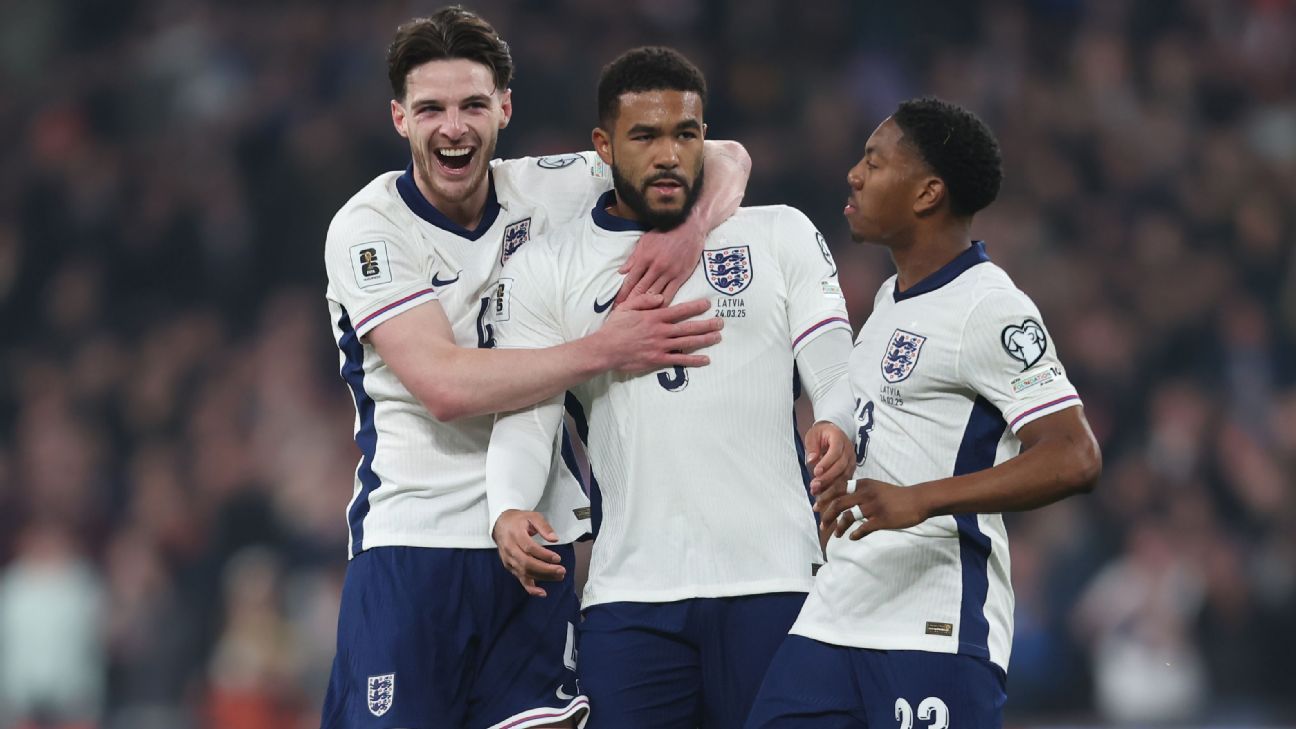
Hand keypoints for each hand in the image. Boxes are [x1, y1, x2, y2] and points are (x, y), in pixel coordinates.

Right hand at [492, 510, 565, 597]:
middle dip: (545, 569)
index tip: (557, 558)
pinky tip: (542, 592)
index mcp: (515, 534)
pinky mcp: (510, 567)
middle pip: (527, 563)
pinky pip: (520, 579)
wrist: (500, 525)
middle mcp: (510, 549)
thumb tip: (554, 538)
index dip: (544, 555)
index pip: (529, 548)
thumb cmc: (518, 520)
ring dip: (542, 577)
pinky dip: (531, 588)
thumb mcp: (532, 516)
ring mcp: (509, 559)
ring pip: (525, 572)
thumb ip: (544, 526)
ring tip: (558, 576)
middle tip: (561, 570)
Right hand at [599, 294, 721, 373]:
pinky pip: (679, 360)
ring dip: (705, 340)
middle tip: (721, 322)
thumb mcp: (626, 307)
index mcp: (654, 317)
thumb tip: (661, 297)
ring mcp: (661, 346)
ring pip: (687, 342)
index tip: (707, 304)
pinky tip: (705, 359)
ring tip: (718, 337)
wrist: (605, 349)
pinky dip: (694, 360)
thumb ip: (644, 300)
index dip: (695, 306)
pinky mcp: (658, 360)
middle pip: (689, 327)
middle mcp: (661, 331)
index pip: (679, 310)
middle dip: (707, 324)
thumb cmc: (614, 328)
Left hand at [614, 218, 704, 306]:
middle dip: (630, 303)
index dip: (622, 294)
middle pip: (640, 290)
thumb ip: (633, 258)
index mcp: (644, 258)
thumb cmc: (665, 232)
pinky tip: (657, 312)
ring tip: (637, 318)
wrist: (689, 228)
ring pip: (653, 294)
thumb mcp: (645, 241)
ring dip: (644, 306)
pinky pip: (670, 294)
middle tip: (623, 315)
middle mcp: (655, 267)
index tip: (616, 305)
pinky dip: (662, 304)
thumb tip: (622, 271)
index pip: (630, 280)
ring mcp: (669, 273)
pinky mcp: (680, 277)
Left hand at [804, 421, 851, 495]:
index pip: (835, 452)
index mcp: (839, 438)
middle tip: (815, 485)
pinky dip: (835, 487)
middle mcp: (848, 449)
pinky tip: (824, 493)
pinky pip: (845, 479)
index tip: (816, 472)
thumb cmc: (821, 434)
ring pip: (845, 474)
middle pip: (841, 465)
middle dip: (828, 477)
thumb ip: (812, 446)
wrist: (832, 432)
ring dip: (831, 484)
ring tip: (817, 491)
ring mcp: (851, 459)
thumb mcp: (813, 435)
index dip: (826, 463)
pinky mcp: (851, 468)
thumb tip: (811, 460)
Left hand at [813, 478, 929, 543]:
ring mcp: (873, 507)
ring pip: (848, 517)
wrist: (917, 500)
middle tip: (821, 524)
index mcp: (862, 484)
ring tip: (837, 534)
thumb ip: (859, 491)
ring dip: (839, 527)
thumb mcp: (875, 487)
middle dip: (826, 515)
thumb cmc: (895, 495)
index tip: (815, 506)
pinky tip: (852, 537)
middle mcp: (866, 493)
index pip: (837, 488)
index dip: (824, 498)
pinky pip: (862, 529)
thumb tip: (840, 500)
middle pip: (838, 503)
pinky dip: (854, 534)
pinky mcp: (882, 519)